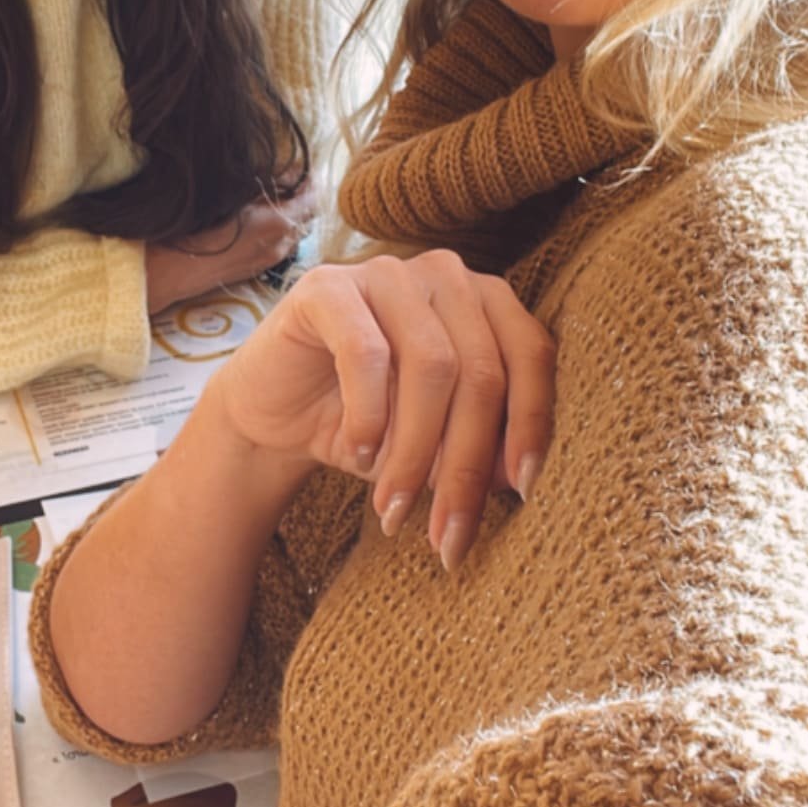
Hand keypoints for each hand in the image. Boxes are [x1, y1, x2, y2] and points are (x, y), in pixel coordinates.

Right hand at [144, 181, 317, 314]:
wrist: (173, 268)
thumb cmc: (196, 226)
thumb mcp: (233, 193)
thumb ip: (267, 183)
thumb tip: (291, 174)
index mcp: (278, 223)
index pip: (312, 199)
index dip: (308, 181)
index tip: (301, 169)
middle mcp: (280, 244)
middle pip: (307, 218)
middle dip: (302, 199)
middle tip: (290, 181)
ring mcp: (270, 259)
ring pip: (293, 234)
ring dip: (290, 216)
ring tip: (273, 200)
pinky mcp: (257, 268)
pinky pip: (280, 246)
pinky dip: (278, 231)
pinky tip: (260, 221)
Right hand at [209, 250, 554, 569]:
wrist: (275, 416)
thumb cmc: (368, 426)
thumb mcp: (435, 444)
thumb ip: (480, 448)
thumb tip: (518, 479)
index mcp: (486, 300)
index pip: (530, 354)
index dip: (532, 424)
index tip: (524, 490)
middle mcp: (446, 275)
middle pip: (481, 370)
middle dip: (466, 463)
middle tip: (448, 533)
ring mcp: (386, 273)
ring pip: (432, 366)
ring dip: (416, 451)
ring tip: (395, 508)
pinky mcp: (327, 288)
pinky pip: (365, 353)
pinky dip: (369, 416)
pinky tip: (361, 454)